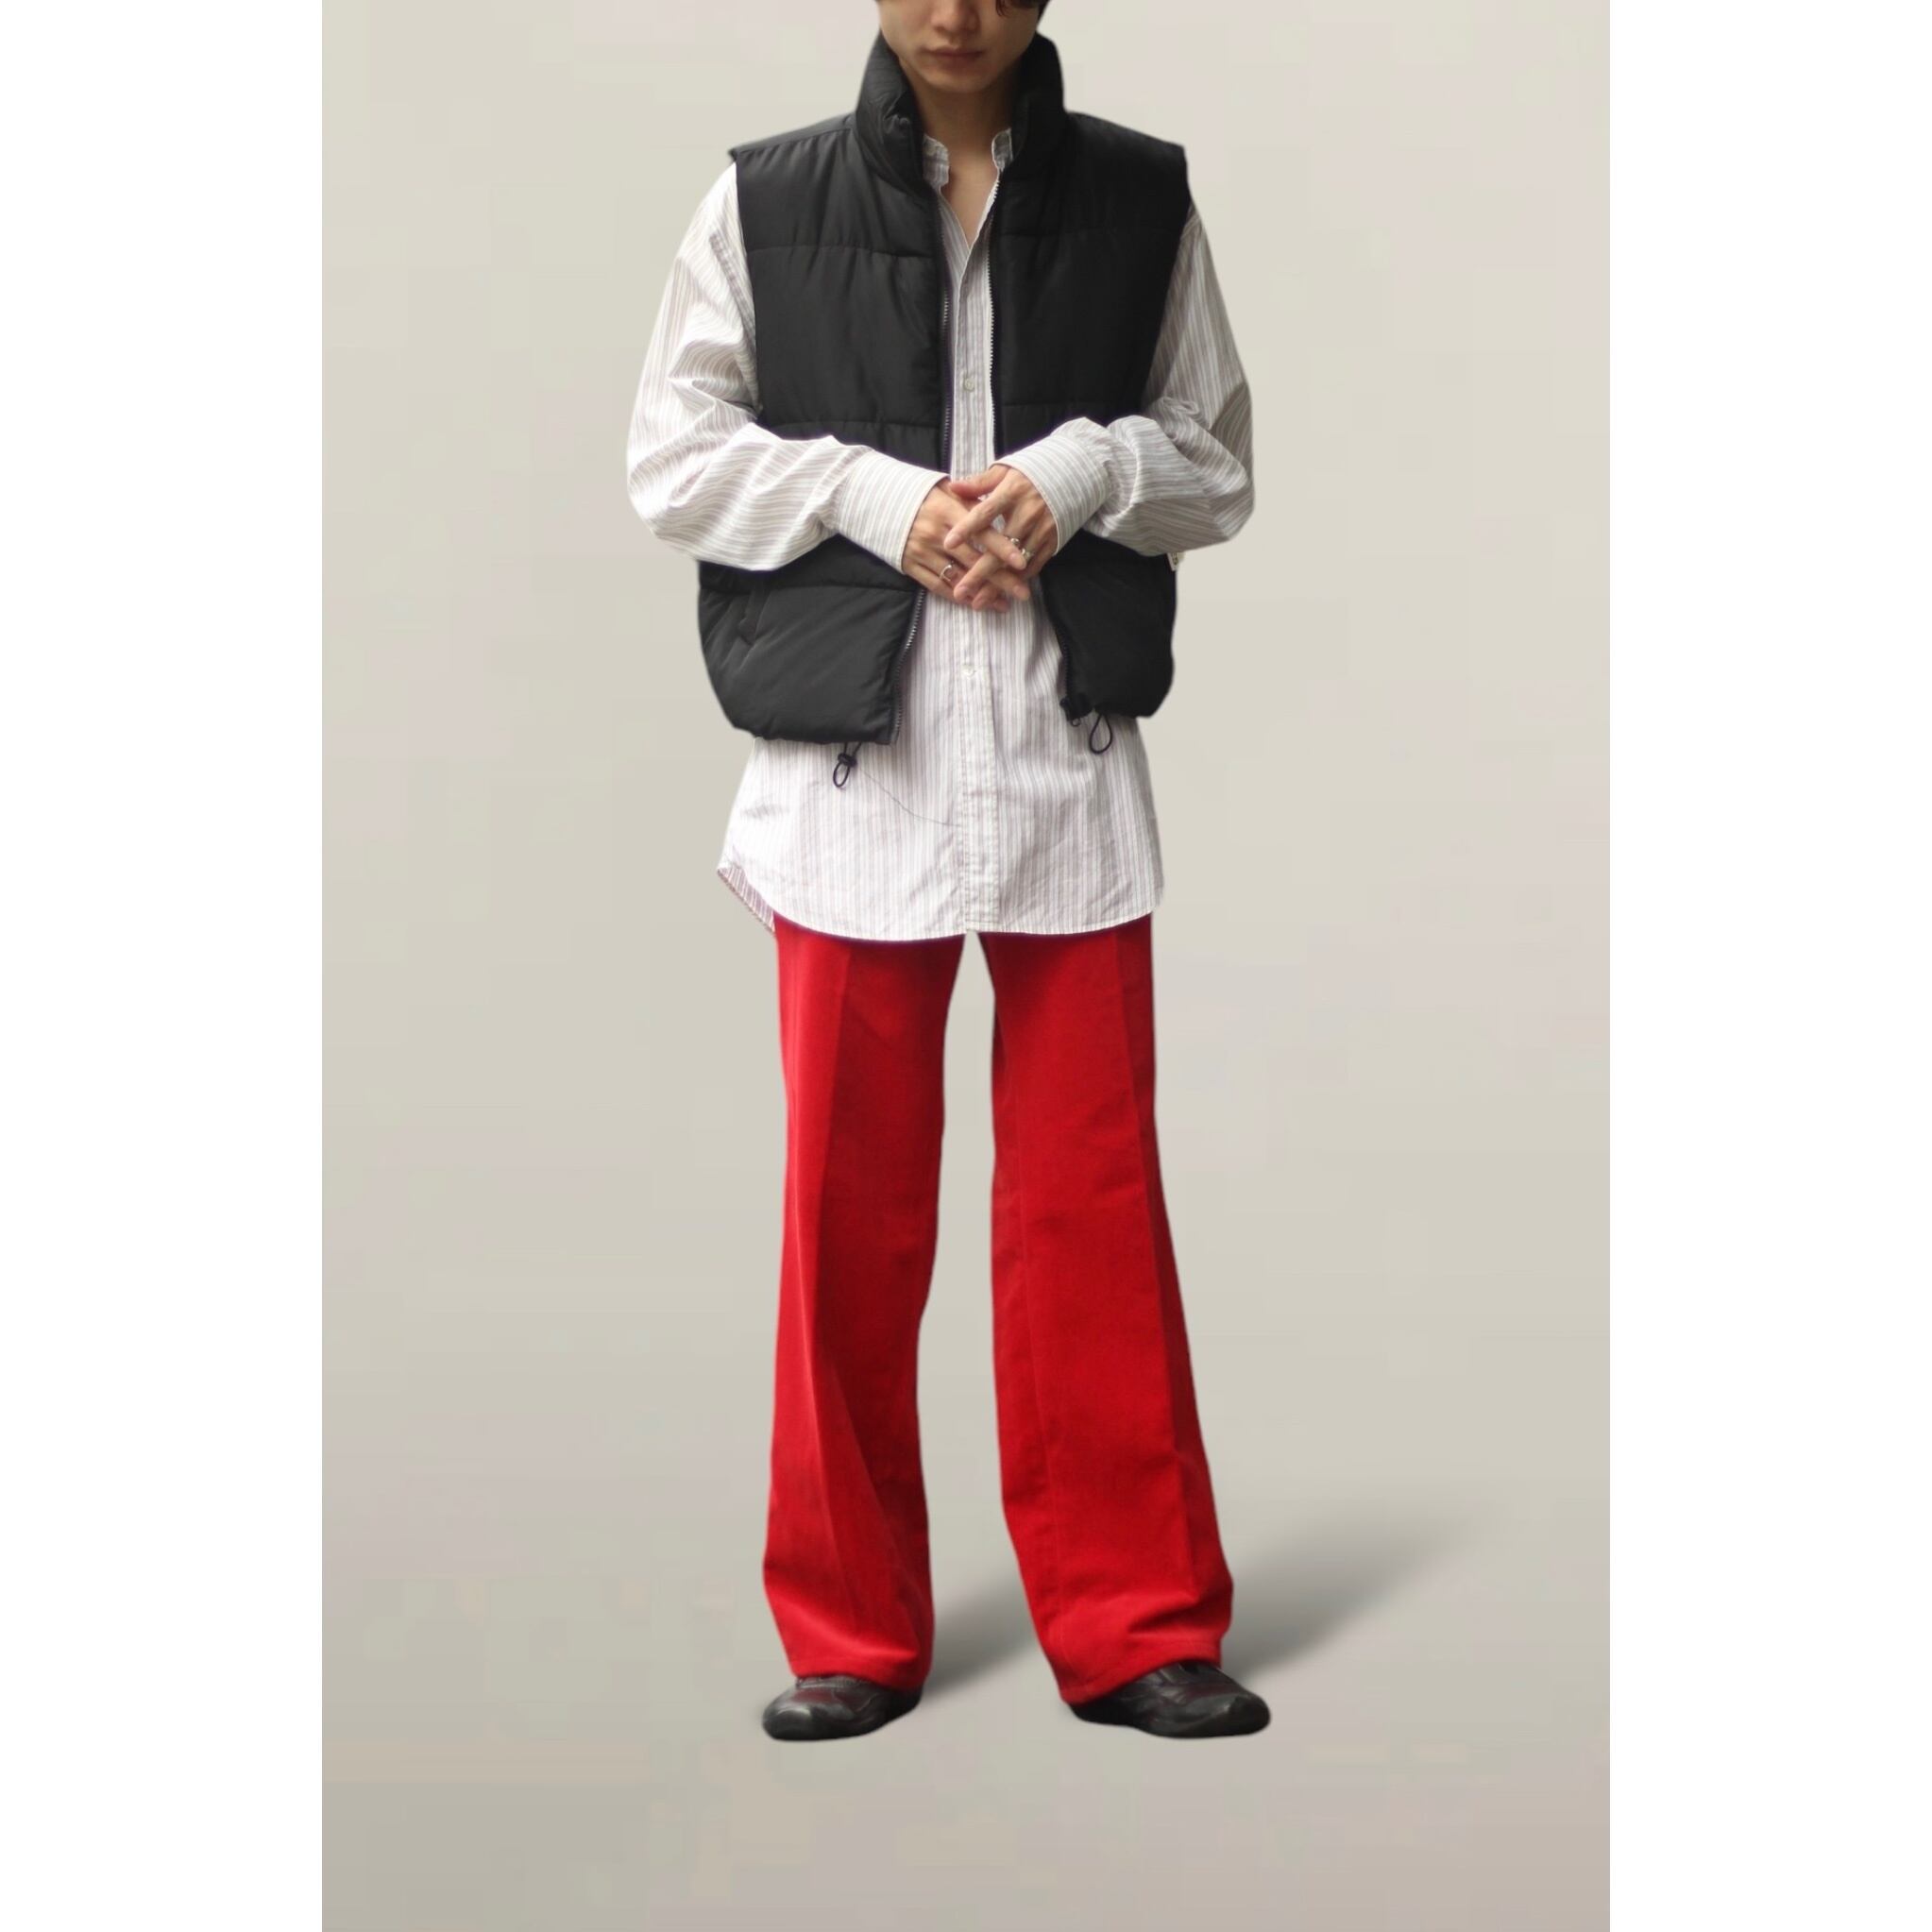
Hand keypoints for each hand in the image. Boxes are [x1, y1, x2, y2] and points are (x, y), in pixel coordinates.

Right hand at [901, 484, 1034, 612]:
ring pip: (957, 577)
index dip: (1002, 548)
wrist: (880, 501)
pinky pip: (937, 586)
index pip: (981, 531)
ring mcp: (922, 551)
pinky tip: (975, 603)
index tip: (1022, 563)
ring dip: (981, 593)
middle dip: (1000, 579)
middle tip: (1022, 593)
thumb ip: (972, 498)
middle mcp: (936, 533)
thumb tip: (999, 503)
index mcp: (949, 509)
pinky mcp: (910, 565)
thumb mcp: (946, 489)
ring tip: (1003, 604)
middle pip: (973, 560)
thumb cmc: (921, 494)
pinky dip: (958, 597)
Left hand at [938, 464, 1060, 607]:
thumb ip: (979, 482)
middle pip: (1000, 549)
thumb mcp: (1005, 471)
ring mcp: (1042, 530)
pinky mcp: (1053, 542)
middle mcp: (1028, 513)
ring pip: (1016, 564)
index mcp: (1013, 492)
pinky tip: (1001, 595)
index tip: (948, 543)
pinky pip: (1035, 566)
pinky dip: (1018, 581)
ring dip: (997, 585)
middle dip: (979, 572)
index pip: (985, 512)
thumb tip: (952, 486)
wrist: (1073, 475)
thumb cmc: (1032, 473)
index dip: (967, 528)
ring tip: (978, 602)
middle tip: (960, 591)